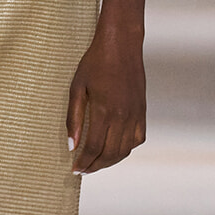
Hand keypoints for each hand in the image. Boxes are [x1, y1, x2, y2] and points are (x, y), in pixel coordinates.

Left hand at [66, 26, 145, 174]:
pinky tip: (114, 148)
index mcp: (104, 110)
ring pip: (125, 150)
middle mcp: (123, 116)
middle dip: (95, 166)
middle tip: (84, 170)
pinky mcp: (142, 111)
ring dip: (110, 161)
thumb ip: (73, 119)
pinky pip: (138, 138)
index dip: (84, 162)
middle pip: (110, 153)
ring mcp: (135, 114)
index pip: (94, 147)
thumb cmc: (94, 63)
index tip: (75, 169)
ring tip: (96, 163)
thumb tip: (72, 145)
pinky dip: (126, 149)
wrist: (121, 45)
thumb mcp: (77, 88)